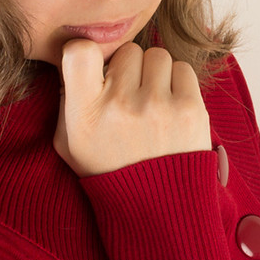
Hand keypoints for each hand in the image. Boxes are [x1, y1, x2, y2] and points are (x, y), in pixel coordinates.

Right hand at [53, 39, 209, 175]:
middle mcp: (120, 105)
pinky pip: (184, 69)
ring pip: (157, 56)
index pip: (79, 51)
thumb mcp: (71, 142)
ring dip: (155, 74)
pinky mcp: (191, 110)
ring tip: (152, 103)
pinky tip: (171, 107)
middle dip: (129, 69)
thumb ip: (68, 99)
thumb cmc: (110, 169)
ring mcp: (158, 106)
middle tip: (130, 96)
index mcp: (86, 113)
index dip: (87, 51)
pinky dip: (178, 83)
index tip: (95, 67)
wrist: (157, 207)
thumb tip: (77, 58)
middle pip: (128, 51)